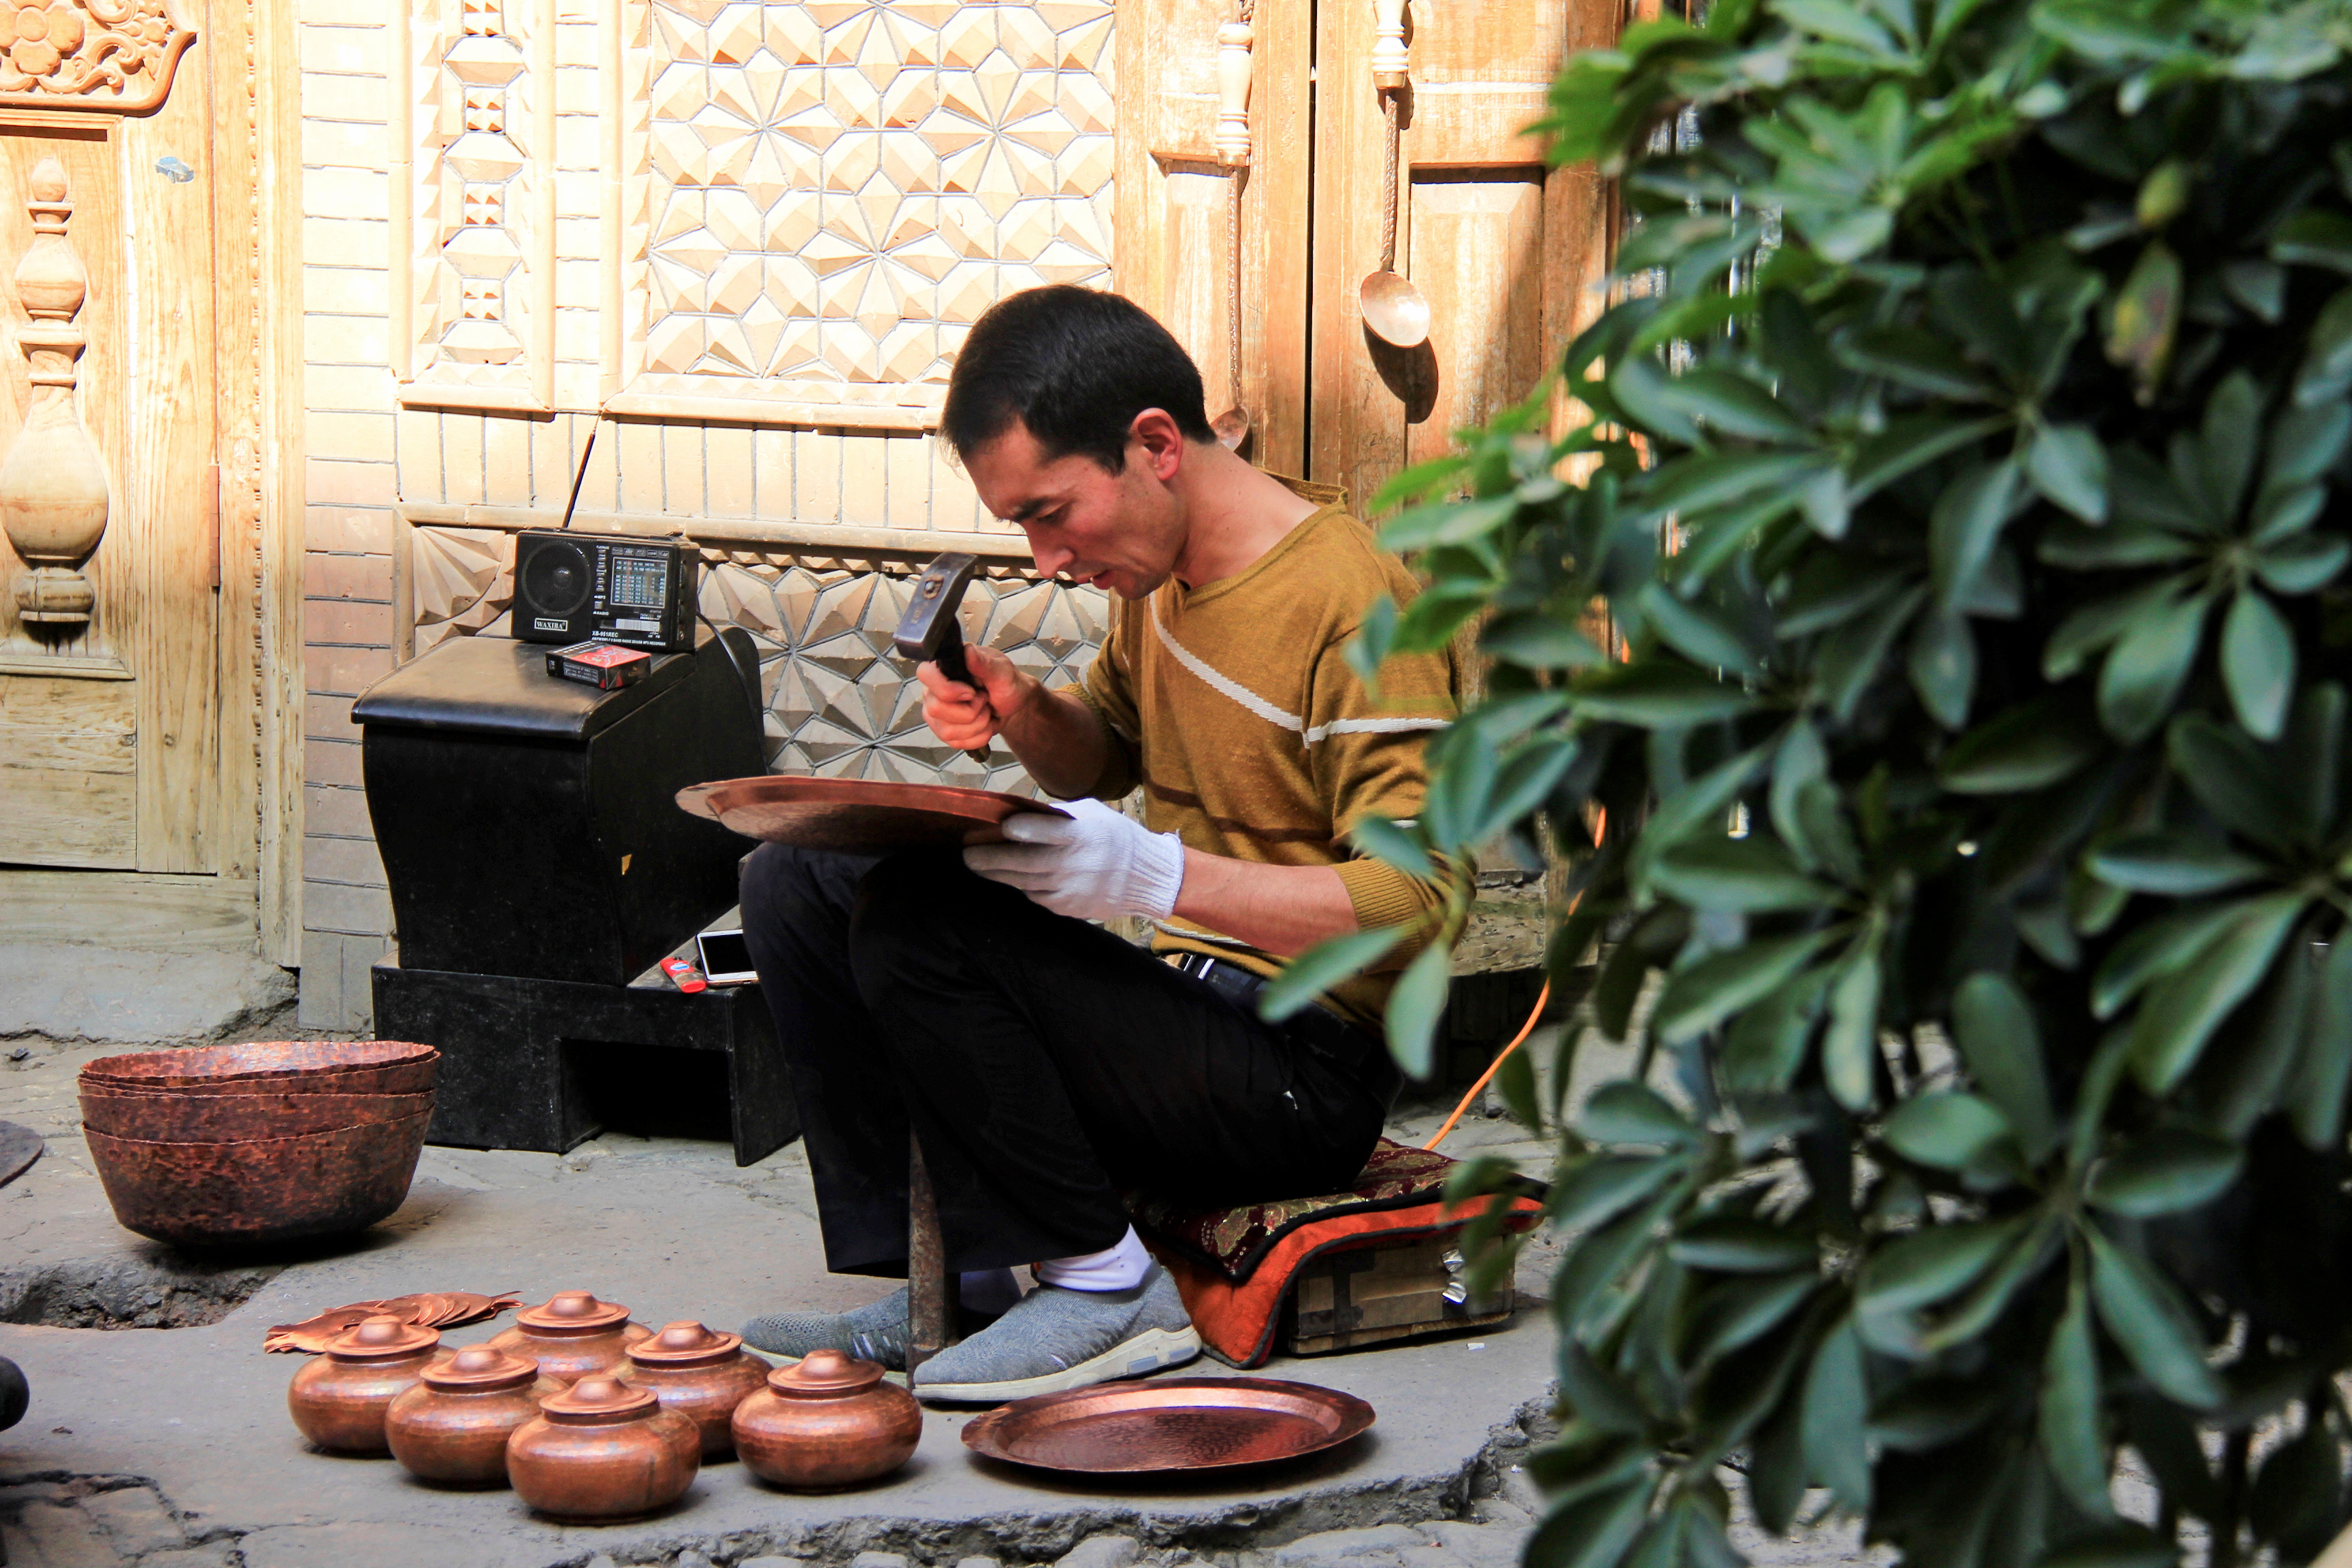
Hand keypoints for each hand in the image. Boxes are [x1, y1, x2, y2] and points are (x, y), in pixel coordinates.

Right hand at [919, 643, 1032, 751]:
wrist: (1011, 704)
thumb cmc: (1005, 682)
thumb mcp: (1001, 670)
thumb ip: (984, 663)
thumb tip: (968, 651)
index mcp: (944, 667)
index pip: (925, 675)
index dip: (947, 689)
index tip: (971, 692)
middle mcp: (933, 689)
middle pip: (936, 709)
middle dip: (970, 711)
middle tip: (984, 700)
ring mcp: (935, 712)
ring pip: (947, 730)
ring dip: (977, 725)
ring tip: (986, 712)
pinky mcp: (942, 730)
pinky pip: (954, 742)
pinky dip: (977, 737)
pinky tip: (984, 725)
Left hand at [963, 797, 1184, 921]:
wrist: (1147, 877)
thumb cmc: (1117, 838)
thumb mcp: (1093, 815)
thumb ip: (1058, 816)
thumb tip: (1021, 813)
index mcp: (1082, 835)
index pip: (1045, 832)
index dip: (1020, 830)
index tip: (1000, 826)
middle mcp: (1075, 864)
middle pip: (1023, 863)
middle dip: (990, 859)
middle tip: (967, 854)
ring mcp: (1071, 890)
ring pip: (1023, 883)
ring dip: (997, 875)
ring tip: (978, 865)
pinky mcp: (1069, 908)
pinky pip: (1036, 897)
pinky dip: (1023, 886)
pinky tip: (1012, 877)